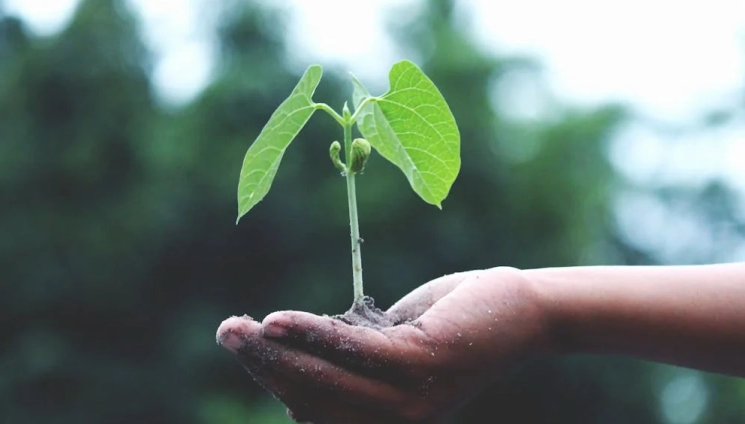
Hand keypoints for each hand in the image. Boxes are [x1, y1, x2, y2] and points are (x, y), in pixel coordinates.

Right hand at [216, 267, 550, 422]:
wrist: (517, 312)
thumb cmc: (450, 326)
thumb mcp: (391, 347)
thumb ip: (349, 359)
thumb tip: (293, 352)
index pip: (314, 411)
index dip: (275, 381)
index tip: (246, 347)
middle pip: (312, 399)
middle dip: (263, 365)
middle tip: (227, 332)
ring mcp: (410, 401)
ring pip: (325, 379)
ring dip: (276, 351)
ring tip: (238, 327)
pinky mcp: (422, 366)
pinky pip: (353, 351)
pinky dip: (312, 334)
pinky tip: (278, 320)